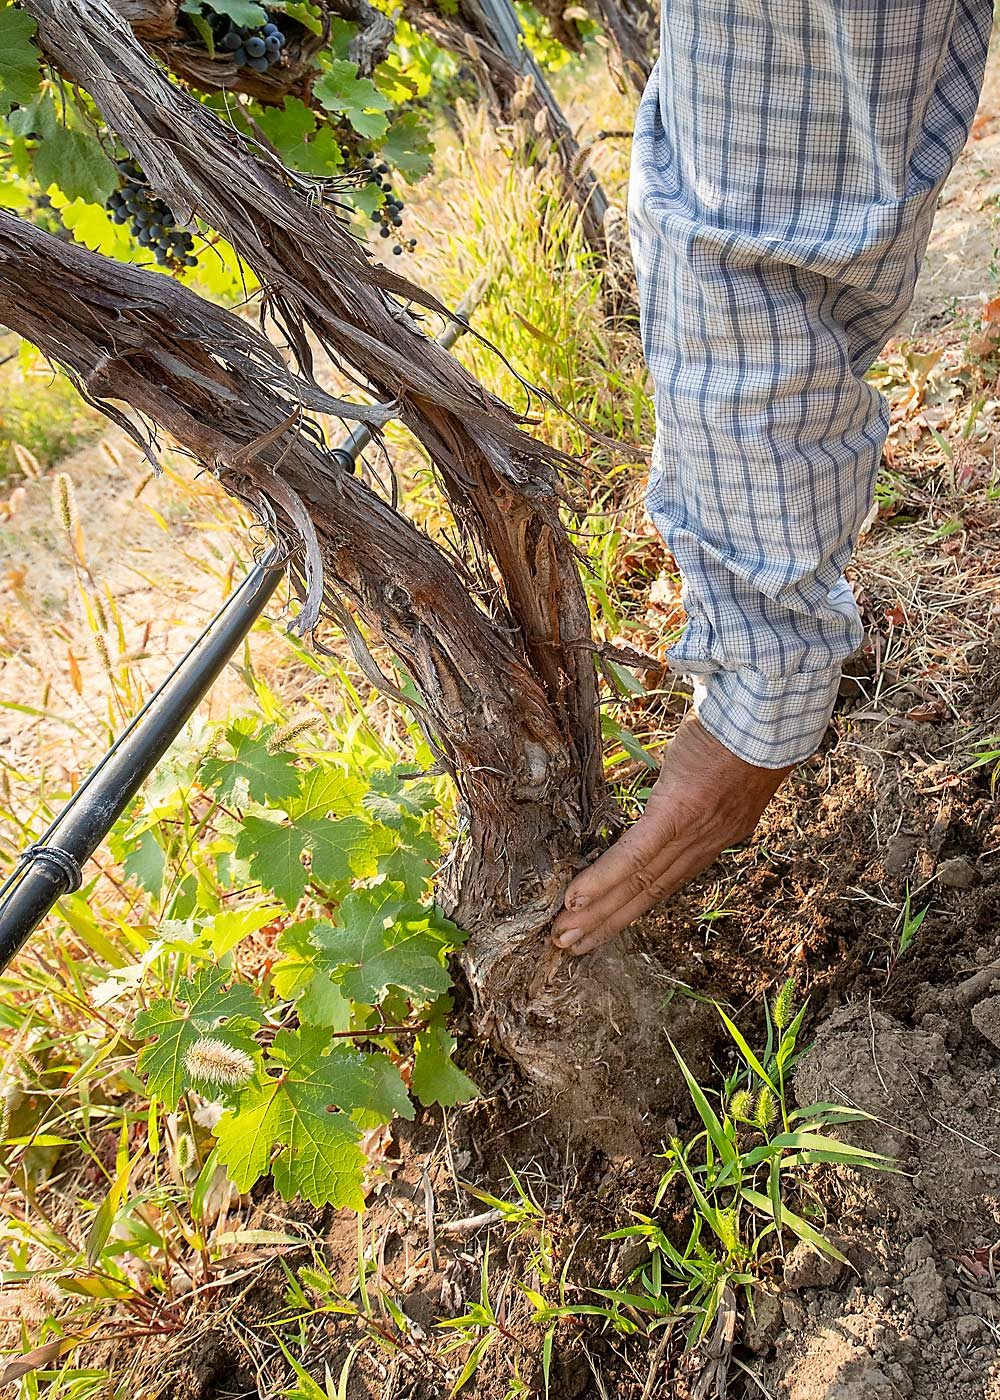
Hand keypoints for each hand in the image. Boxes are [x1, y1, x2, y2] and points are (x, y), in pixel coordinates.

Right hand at [552, 714, 793, 954]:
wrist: (768, 713)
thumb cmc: (744, 728)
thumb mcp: (722, 769)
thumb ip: (699, 788)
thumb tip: (676, 789)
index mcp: (717, 834)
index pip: (668, 879)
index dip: (634, 904)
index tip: (605, 924)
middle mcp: (706, 843)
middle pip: (650, 892)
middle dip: (608, 922)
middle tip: (570, 945)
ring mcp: (693, 831)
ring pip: (640, 882)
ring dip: (599, 913)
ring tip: (565, 936)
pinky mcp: (678, 812)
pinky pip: (635, 854)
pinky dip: (604, 879)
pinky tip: (576, 899)